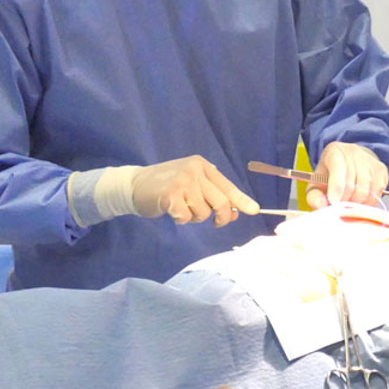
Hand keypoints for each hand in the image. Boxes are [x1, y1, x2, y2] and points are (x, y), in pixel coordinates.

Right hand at [131, 156, 259, 225]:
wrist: (134, 185)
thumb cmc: (166, 187)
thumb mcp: (192, 184)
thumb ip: (212, 195)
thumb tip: (234, 213)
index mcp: (202, 165)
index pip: (227, 186)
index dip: (241, 200)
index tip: (254, 210)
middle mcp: (195, 170)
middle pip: (221, 202)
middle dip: (221, 217)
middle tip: (215, 223)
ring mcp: (183, 181)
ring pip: (203, 213)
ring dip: (194, 217)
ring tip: (182, 208)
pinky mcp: (171, 194)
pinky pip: (186, 217)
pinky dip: (181, 219)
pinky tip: (171, 210)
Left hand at [307, 143, 388, 208]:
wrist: (349, 163)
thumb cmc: (331, 175)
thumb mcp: (317, 184)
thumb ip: (314, 196)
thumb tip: (321, 205)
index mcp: (334, 152)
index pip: (338, 168)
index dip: (337, 186)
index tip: (334, 201)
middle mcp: (353, 153)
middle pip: (352, 183)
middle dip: (345, 199)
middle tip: (340, 203)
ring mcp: (369, 160)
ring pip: (366, 190)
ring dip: (357, 202)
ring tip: (350, 201)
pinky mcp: (381, 170)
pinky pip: (377, 193)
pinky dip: (369, 201)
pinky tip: (361, 199)